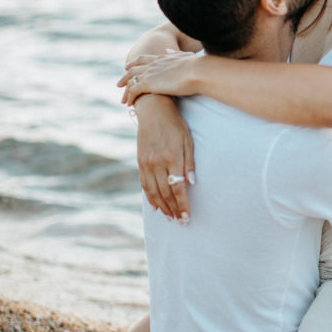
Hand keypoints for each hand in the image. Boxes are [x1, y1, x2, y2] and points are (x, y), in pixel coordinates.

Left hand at [118, 50, 198, 104]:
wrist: (197, 71)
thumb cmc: (197, 66)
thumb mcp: (185, 56)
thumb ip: (175, 54)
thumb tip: (168, 50)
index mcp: (161, 58)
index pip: (143, 60)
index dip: (135, 63)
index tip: (128, 67)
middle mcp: (153, 64)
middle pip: (133, 69)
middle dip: (126, 76)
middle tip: (120, 83)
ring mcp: (149, 73)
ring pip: (130, 80)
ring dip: (125, 88)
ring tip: (122, 97)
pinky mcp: (148, 83)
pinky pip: (133, 91)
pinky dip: (130, 97)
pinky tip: (129, 103)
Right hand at [134, 95, 195, 219]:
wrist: (153, 110)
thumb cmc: (175, 124)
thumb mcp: (188, 139)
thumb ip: (190, 162)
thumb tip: (192, 183)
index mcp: (172, 157)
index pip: (178, 188)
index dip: (183, 205)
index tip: (187, 217)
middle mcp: (157, 162)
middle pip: (165, 193)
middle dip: (174, 210)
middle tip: (180, 222)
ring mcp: (146, 163)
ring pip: (153, 192)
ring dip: (162, 207)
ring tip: (170, 217)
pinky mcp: (140, 162)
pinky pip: (144, 184)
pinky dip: (150, 197)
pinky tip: (156, 206)